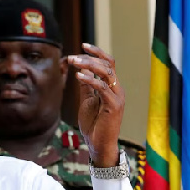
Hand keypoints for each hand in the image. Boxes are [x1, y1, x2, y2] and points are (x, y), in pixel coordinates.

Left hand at [69, 43, 122, 167]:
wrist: (98, 143)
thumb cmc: (93, 123)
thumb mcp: (87, 100)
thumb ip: (86, 85)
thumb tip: (82, 69)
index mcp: (111, 87)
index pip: (108, 63)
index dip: (97, 52)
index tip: (83, 45)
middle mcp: (117, 89)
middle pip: (107, 64)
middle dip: (89, 57)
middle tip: (72, 57)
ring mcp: (117, 97)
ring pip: (106, 73)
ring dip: (89, 65)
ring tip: (74, 62)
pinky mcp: (114, 105)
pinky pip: (102, 88)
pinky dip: (90, 80)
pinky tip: (78, 76)